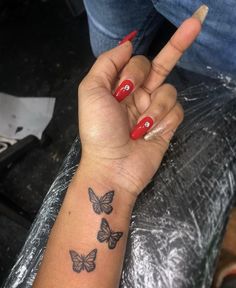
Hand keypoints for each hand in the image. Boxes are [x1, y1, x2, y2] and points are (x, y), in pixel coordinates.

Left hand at [78, 18, 201, 199]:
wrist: (112, 167)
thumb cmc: (99, 130)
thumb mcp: (91, 91)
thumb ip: (107, 63)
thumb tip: (128, 43)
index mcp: (119, 85)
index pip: (136, 61)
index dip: (134, 68)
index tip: (123, 88)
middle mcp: (138, 94)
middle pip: (161, 64)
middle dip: (176, 46)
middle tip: (185, 34)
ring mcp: (153, 109)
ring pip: (169, 90)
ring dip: (155, 108)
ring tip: (140, 127)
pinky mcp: (167, 124)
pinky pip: (176, 110)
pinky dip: (163, 121)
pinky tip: (150, 134)